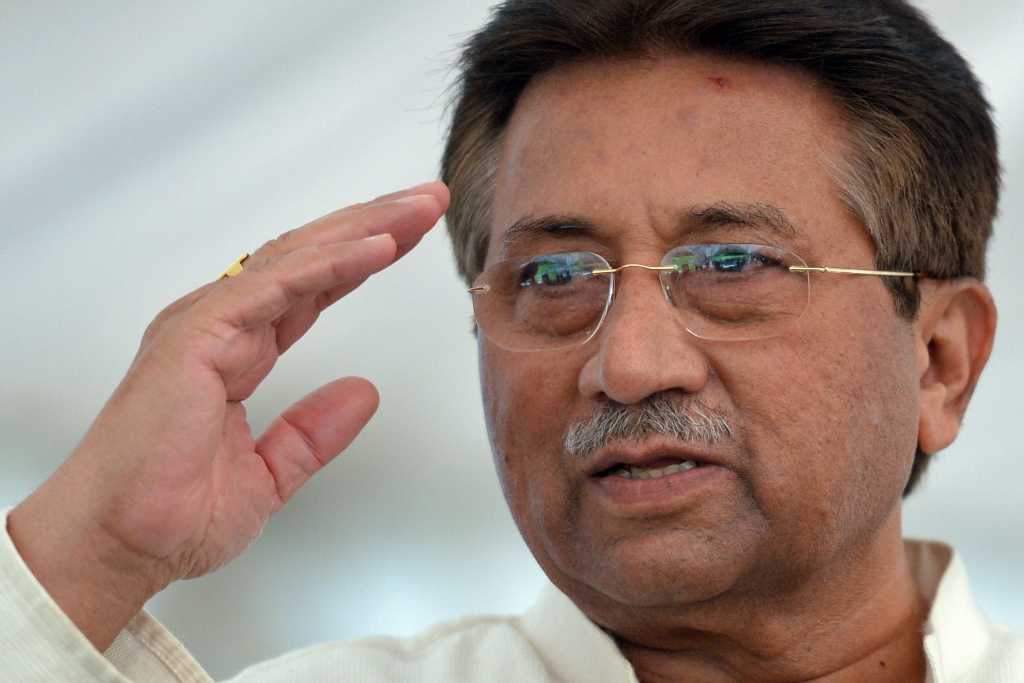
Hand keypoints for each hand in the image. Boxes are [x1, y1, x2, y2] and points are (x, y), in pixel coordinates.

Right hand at [7, 182, 449, 650]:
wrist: (119, 546)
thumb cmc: (167, 515)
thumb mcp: (269, 474)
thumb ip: (312, 432)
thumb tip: (362, 393)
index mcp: (236, 353)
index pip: (310, 290)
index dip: (360, 261)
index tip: (407, 239)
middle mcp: (221, 327)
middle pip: (308, 260)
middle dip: (371, 227)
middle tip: (424, 203)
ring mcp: (207, 325)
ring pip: (296, 258)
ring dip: (361, 229)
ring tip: (415, 209)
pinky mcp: (198, 334)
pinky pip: (276, 286)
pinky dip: (330, 264)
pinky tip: (377, 247)